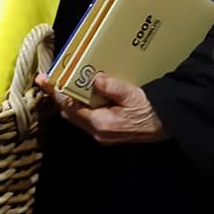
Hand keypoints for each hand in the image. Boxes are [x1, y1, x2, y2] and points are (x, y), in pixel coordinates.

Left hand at [35, 72, 167, 144]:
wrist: (169, 124)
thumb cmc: (151, 110)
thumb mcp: (132, 94)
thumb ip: (111, 87)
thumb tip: (94, 79)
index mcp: (100, 123)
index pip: (70, 107)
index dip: (55, 92)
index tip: (44, 80)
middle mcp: (98, 132)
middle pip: (70, 113)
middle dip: (58, 96)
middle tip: (49, 80)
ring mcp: (103, 134)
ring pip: (77, 117)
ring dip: (68, 101)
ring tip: (62, 84)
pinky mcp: (109, 132)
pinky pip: (87, 118)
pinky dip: (80, 106)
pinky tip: (82, 94)